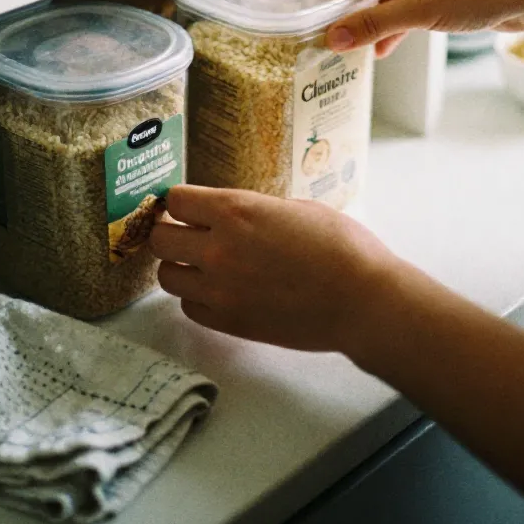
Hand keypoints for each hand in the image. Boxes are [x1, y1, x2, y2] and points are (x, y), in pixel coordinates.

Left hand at [149, 185, 394, 353]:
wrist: (362, 299)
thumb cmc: (341, 246)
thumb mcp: (296, 208)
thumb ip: (256, 211)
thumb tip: (235, 216)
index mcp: (236, 210)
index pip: (176, 200)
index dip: (182, 202)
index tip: (190, 207)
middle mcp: (218, 248)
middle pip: (160, 238)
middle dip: (172, 233)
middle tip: (190, 235)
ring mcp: (220, 289)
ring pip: (167, 276)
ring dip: (181, 267)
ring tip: (203, 265)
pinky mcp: (229, 322)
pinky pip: (190, 308)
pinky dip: (198, 298)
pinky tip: (220, 291)